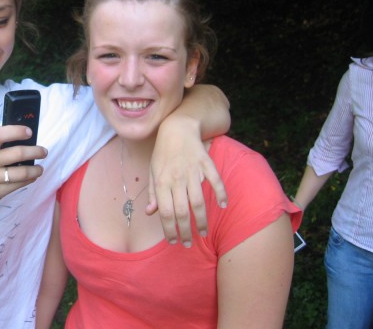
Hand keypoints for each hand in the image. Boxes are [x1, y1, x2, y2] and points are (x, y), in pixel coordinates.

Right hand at [0, 125, 46, 220]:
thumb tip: (21, 139)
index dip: (16, 131)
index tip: (29, 132)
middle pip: (16, 153)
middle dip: (35, 151)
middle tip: (43, 151)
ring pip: (21, 172)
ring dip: (35, 169)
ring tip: (40, 168)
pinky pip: (18, 185)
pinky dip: (29, 180)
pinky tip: (32, 177)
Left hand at [146, 118, 226, 246]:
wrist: (177, 129)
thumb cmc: (163, 153)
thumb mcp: (153, 171)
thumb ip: (152, 193)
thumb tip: (150, 212)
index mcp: (161, 182)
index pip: (165, 212)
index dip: (169, 230)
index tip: (173, 242)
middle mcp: (176, 178)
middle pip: (182, 211)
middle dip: (186, 231)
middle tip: (189, 243)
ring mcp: (192, 171)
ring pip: (198, 201)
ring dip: (202, 220)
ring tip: (203, 232)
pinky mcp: (206, 163)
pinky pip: (215, 181)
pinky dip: (221, 194)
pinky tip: (223, 206)